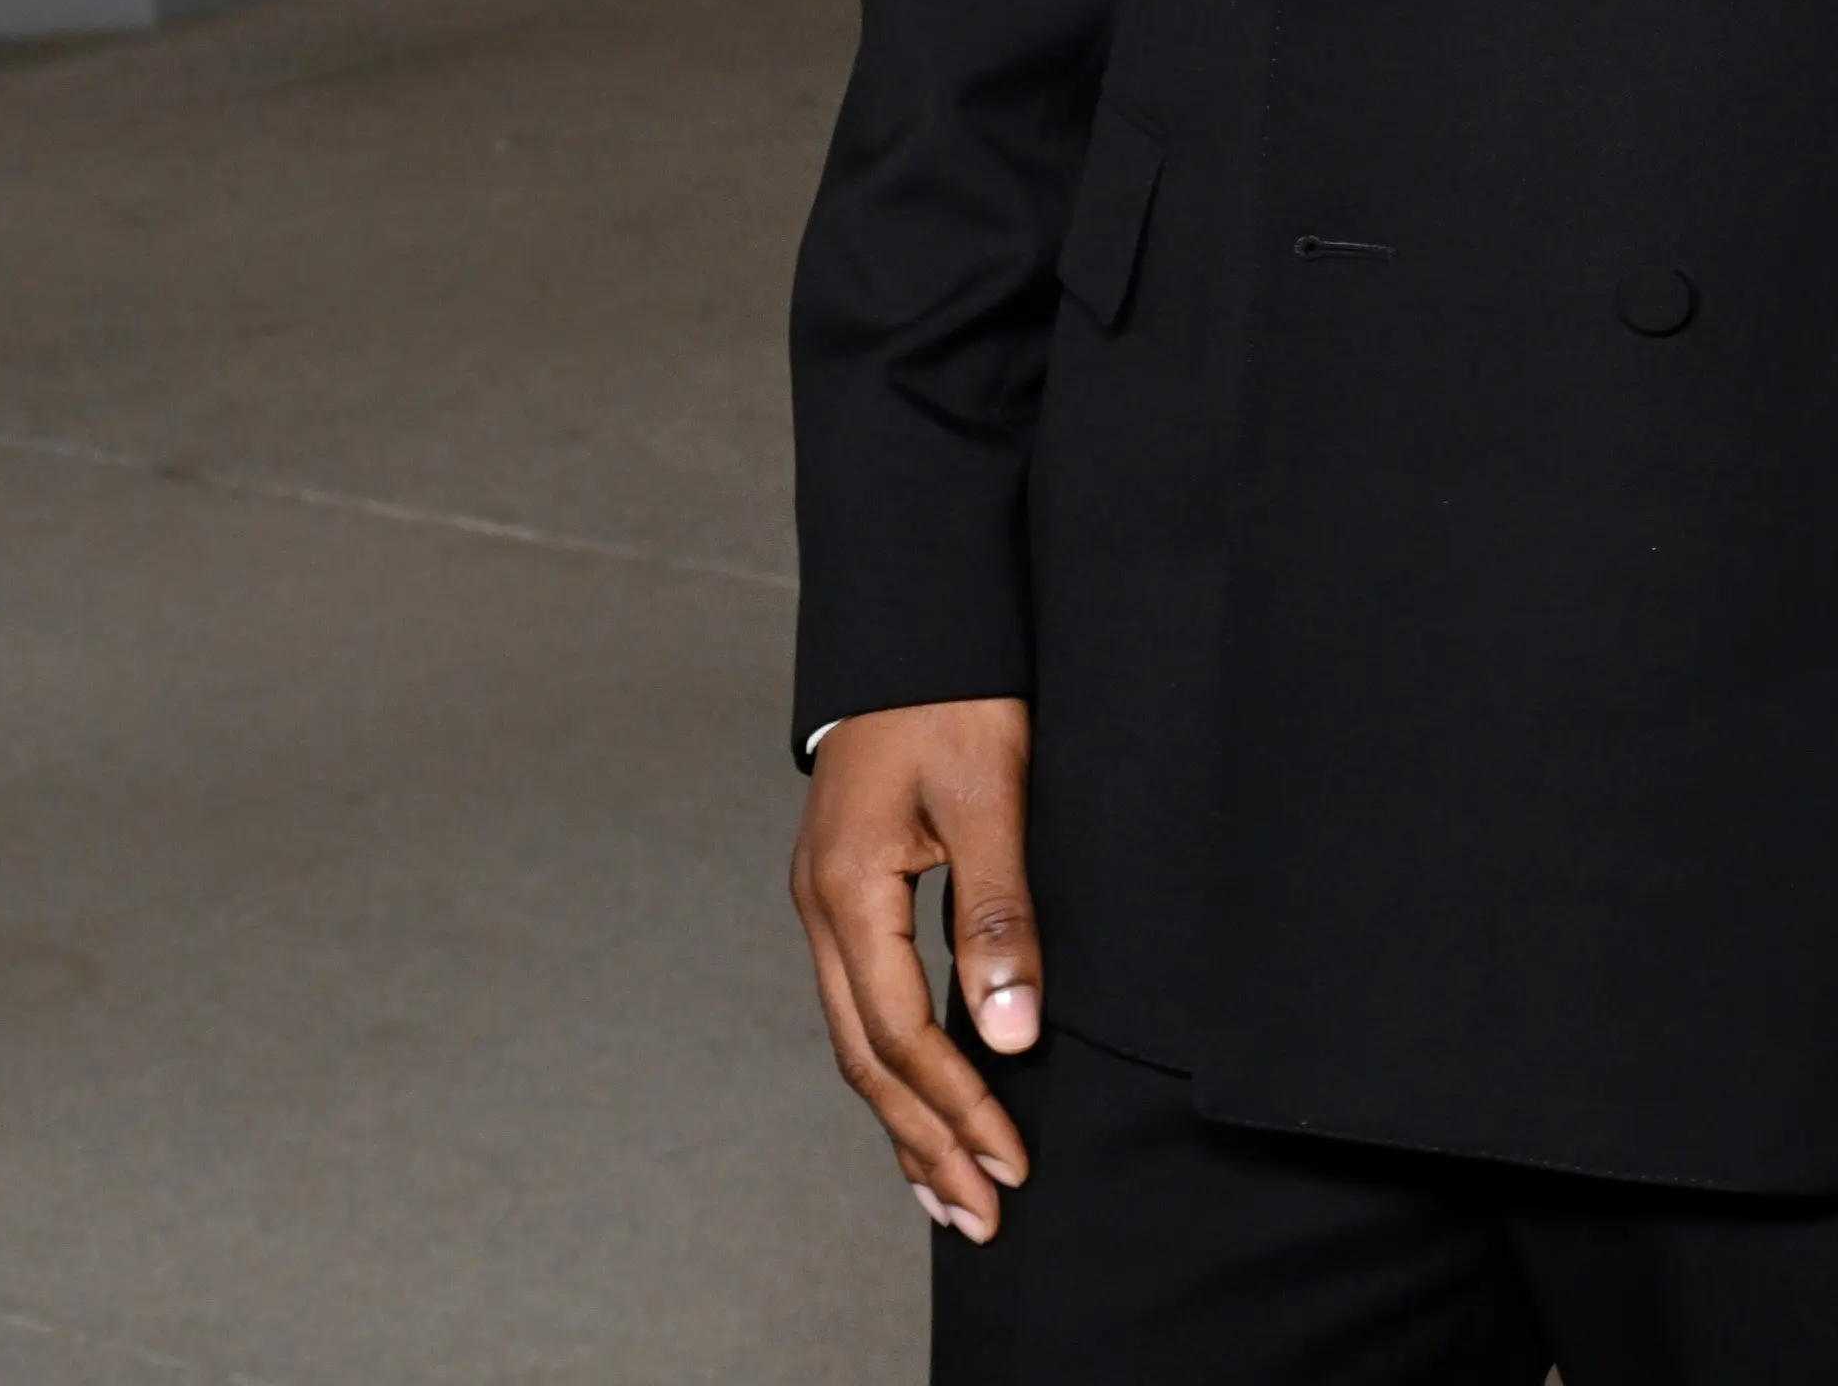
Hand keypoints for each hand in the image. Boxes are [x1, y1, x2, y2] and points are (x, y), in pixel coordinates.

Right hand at [789, 698, 1041, 1240]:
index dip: (958, 1107)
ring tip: (951, 1193)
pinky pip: (862, 1008)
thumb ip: (999, 913)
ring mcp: (825, 904)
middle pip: (865, 1060)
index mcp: (848, 889)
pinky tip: (922, 1108)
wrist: (914, 623)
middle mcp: (821, 908)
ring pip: (856, 1043)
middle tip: (984, 1214)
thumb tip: (1009, 1032)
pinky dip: (893, 1071)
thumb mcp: (992, 794)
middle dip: (925, 1143)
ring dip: (904, 1122)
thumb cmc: (956, 697)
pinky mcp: (846, 896)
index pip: (900, 1034)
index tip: (1015, 1160)